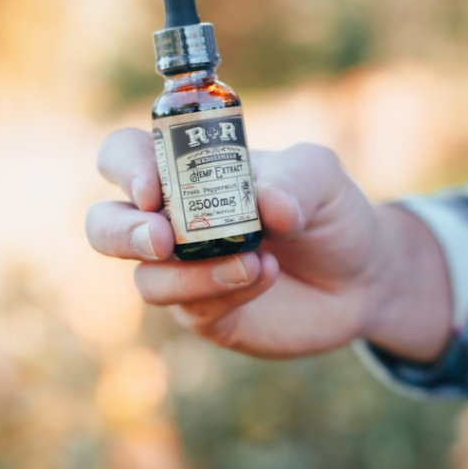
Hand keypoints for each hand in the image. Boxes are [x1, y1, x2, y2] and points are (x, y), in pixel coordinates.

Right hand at [86, 129, 450, 360]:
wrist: (363, 276)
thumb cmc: (329, 211)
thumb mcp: (322, 177)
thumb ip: (295, 180)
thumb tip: (265, 204)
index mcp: (184, 169)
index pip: (124, 155)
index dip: (125, 167)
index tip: (152, 188)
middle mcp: (171, 219)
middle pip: (104, 224)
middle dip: (122, 233)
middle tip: (163, 240)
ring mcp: (182, 271)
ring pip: (147, 279)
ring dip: (192, 273)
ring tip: (254, 260)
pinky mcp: (204, 313)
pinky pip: (192, 307)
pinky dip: (225, 290)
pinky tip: (266, 274)